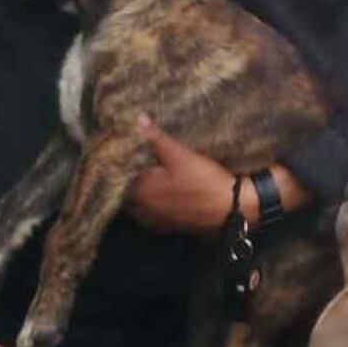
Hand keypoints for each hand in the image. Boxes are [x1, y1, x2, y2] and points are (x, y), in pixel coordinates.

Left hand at [127, 116, 313, 234]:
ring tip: (146, 177)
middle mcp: (141, 210)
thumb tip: (136, 120)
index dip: (118, 164)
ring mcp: (155, 221)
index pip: (117, 177)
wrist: (230, 208)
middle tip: (133, 162)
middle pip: (126, 193)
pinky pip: (151, 214)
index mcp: (139, 191)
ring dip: (139, 193)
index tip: (120, 153)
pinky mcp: (168, 226)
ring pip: (138, 205)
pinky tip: (161, 194)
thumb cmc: (202, 181)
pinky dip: (152, 204)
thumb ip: (156, 138)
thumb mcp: (180, 154)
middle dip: (127, 179)